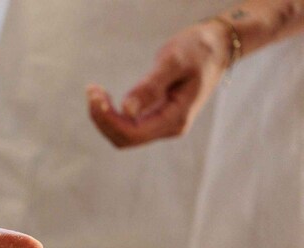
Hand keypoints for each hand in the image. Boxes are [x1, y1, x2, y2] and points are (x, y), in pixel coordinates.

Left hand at [87, 20, 229, 147]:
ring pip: (123, 134)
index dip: (109, 120)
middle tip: (92, 90)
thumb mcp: (174, 62)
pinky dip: (111, 114)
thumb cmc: (198, 51)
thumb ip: (151, 87)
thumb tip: (127, 110)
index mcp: (176, 118)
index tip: (96, 96)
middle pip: (124, 138)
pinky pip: (127, 125)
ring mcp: (162, 125)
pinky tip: (103, 97)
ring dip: (104, 117)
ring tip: (94, 91)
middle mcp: (169, 128)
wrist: (215, 49)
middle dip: (102, 119)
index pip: (132, 133)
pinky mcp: (155, 118)